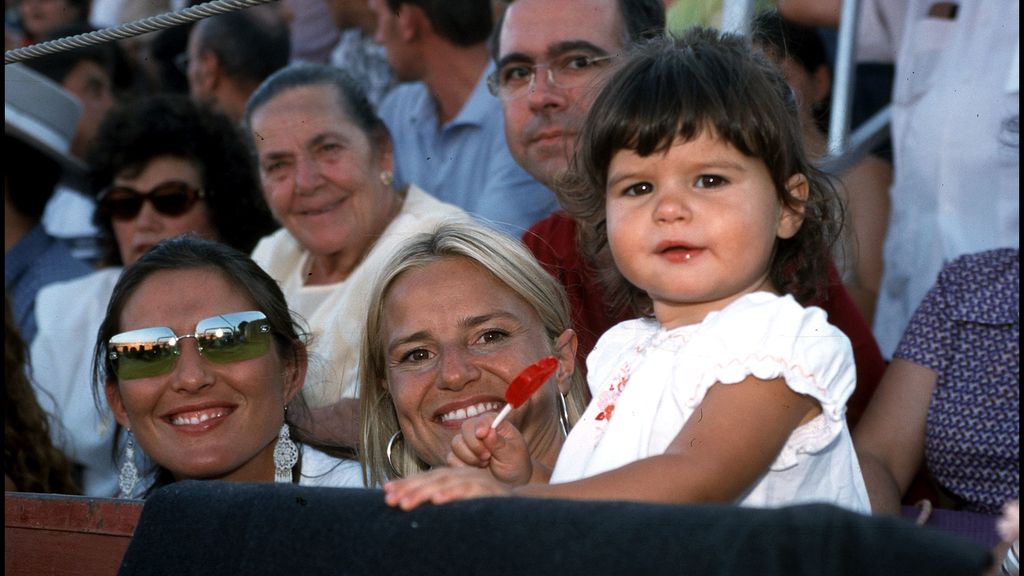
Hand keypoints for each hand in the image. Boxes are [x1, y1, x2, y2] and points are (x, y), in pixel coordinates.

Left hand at [383, 467, 511, 510]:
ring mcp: (475, 480)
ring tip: (405, 503)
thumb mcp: (461, 496)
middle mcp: (462, 474)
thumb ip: (441, 496)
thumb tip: (410, 502)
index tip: (386, 492)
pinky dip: (452, 494)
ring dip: (424, 493)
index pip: (426, 478)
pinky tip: (438, 501)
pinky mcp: (487, 489)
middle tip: (389, 500)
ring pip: (446, 483)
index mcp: (454, 475)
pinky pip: (468, 490)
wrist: (519, 503)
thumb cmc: (486, 501)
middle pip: (431, 479)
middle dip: (408, 489)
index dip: (406, 483)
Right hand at [447, 414, 532, 485]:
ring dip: (470, 457)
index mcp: (497, 425)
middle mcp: (480, 432)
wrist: (509, 485)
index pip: (485, 418)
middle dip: (475, 445)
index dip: (481, 425)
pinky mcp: (459, 458)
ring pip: (456, 443)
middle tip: (487, 457)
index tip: (481, 435)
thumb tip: (489, 432)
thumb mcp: (513, 455)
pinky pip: (451, 458)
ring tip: (485, 464)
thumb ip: (500, 444)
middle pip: (466, 427)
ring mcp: (468, 444)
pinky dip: (463, 466)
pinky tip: (476, 470)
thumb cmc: (515, 466)